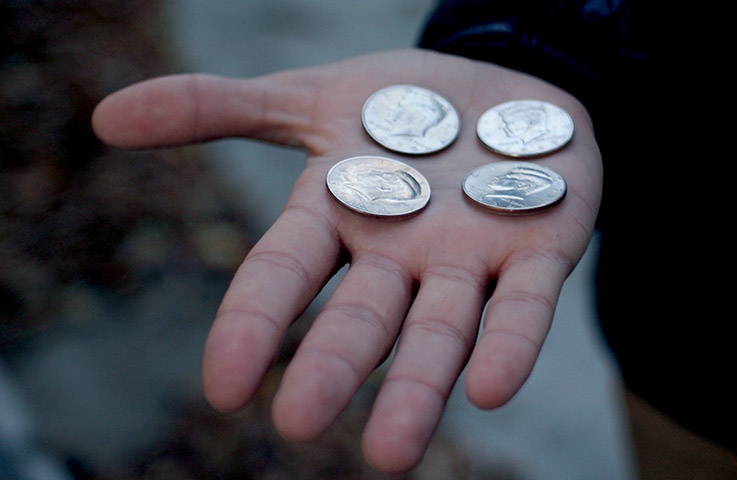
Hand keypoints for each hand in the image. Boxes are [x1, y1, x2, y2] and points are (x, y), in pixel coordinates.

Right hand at [92, 48, 601, 472]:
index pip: (284, 275)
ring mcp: (470, 260)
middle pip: (360, 319)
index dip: (253, 324)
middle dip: (332, 366)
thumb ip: (219, 108)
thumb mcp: (313, 97)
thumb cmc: (407, 107)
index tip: (223, 387)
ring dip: (417, 389)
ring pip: (440, 334)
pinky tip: (490, 389)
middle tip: (298, 425)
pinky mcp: (540, 252)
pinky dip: (509, 344)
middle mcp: (399, 257)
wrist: (509, 91)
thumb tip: (106, 118)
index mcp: (340, 219)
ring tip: (391, 454)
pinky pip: (524, 306)